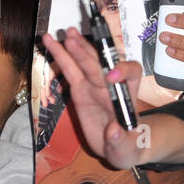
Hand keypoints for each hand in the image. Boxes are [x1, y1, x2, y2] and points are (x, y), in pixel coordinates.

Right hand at [39, 28, 145, 168]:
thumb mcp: (128, 149)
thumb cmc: (129, 146)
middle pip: (101, 63)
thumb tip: (113, 131)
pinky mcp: (81, 92)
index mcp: (128, 95)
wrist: (120, 147)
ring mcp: (95, 87)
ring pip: (84, 63)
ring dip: (75, 48)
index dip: (123, 69)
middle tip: (73, 39)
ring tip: (64, 34)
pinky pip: (71, 73)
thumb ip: (121, 141)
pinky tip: (52, 44)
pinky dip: (61, 58)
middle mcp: (111, 86)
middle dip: (87, 51)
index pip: (131, 72)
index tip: (111, 77)